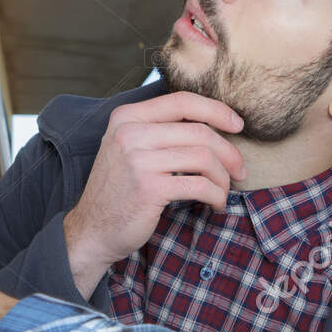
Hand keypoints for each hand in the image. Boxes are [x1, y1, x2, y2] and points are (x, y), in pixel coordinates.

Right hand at [61, 92, 245, 295]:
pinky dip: (216, 196)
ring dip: (223, 178)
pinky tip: (216, 204)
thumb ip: (159, 130)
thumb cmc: (119, 191)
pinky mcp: (149, 188)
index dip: (217, 110)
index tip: (238, 125)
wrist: (92, 230)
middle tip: (240, 170)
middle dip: (229, 152)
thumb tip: (212, 122)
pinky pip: (199, 186)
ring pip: (204, 158)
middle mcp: (130, 133)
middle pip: (199, 132)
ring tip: (224, 191)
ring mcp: (138, 160)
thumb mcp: (129, 149)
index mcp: (127, 117)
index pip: (182, 101)